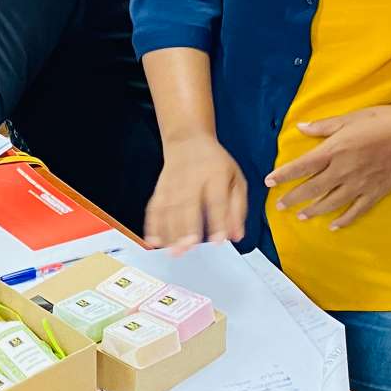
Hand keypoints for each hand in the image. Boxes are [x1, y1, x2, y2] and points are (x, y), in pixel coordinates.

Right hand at [144, 135, 247, 251]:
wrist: (188, 140)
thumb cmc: (216, 163)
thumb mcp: (236, 179)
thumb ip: (238, 208)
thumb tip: (237, 235)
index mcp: (216, 175)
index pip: (217, 200)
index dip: (217, 221)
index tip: (218, 240)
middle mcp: (193, 178)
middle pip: (188, 204)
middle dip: (187, 227)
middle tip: (188, 246)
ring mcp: (174, 182)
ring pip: (169, 208)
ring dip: (169, 231)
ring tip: (173, 250)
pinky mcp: (161, 187)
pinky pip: (155, 206)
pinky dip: (152, 224)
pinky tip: (154, 240)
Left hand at [266, 105, 390, 229]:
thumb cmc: (382, 121)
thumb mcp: (350, 118)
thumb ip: (324, 127)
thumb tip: (301, 128)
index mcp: (335, 150)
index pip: (302, 166)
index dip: (284, 175)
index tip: (269, 182)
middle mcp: (344, 171)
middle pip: (312, 188)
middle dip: (293, 198)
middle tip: (280, 206)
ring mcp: (360, 185)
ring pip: (331, 203)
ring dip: (314, 210)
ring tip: (301, 216)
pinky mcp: (375, 192)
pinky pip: (356, 211)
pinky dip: (344, 220)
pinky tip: (334, 226)